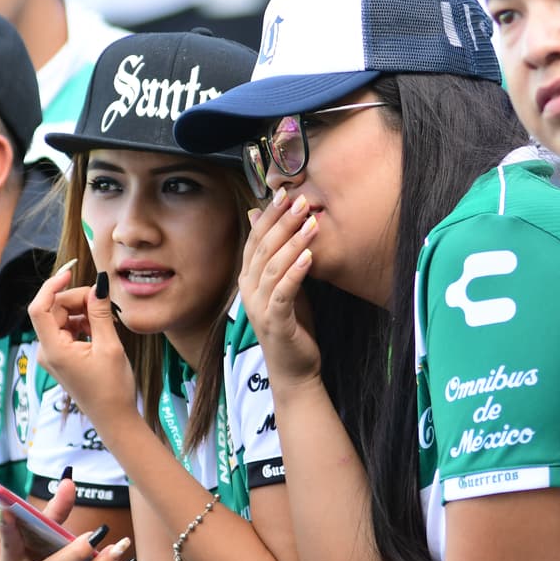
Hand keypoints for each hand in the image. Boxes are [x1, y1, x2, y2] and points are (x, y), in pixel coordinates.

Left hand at [27, 269, 135, 425]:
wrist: (114, 417)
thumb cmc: (112, 387)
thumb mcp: (110, 346)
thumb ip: (100, 312)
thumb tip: (99, 284)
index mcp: (53, 350)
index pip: (39, 308)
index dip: (52, 285)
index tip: (71, 271)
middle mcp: (47, 351)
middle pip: (53, 309)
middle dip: (76, 299)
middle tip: (103, 300)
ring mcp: (53, 354)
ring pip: (62, 318)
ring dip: (82, 310)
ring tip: (106, 318)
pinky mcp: (62, 357)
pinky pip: (68, 329)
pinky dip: (83, 322)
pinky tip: (101, 328)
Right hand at [238, 189, 319, 389]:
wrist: (294, 368)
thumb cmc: (292, 324)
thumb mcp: (286, 284)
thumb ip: (278, 256)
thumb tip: (265, 220)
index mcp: (249, 278)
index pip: (255, 239)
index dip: (269, 215)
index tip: (285, 192)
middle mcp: (248, 290)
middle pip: (263, 249)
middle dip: (282, 222)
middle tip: (300, 200)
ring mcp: (258, 307)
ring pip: (273, 267)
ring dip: (292, 242)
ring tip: (311, 222)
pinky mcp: (274, 322)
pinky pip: (283, 292)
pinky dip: (296, 272)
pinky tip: (309, 256)